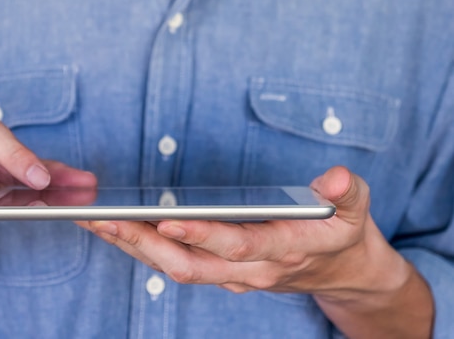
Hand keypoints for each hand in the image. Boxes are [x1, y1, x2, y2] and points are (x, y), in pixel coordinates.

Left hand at [82, 167, 409, 298]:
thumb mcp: (357, 210)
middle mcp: (253, 270)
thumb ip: (348, 193)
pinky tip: (120, 229)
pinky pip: (176, 266)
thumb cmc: (344, 234)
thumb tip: (337, 178)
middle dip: (144, 244)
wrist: (344, 273)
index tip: (167, 221)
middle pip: (190, 265)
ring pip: (175, 269)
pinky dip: (144, 249)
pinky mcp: (222, 274)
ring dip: (134, 247)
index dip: (203, 235)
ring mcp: (234, 277)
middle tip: (104, 219)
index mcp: (284, 250)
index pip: (238, 246)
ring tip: (96, 221)